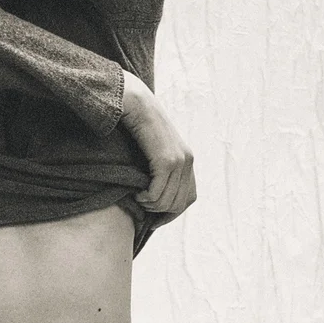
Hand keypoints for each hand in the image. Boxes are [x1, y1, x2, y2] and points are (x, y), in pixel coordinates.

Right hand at [119, 72, 195, 217]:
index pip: (187, 199)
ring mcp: (179, 160)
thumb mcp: (155, 151)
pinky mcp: (166, 160)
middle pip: (177, 205)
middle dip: (158, 212)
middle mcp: (188, 161)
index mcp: (188, 160)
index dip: (171, 214)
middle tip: (141, 205)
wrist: (135, 103)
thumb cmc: (137, 128)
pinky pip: (158, 193)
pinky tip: (137, 192)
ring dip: (149, 205)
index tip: (153, 218)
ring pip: (166, 202)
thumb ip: (161, 170)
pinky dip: (146, 198)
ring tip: (138, 197)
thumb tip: (156, 198)